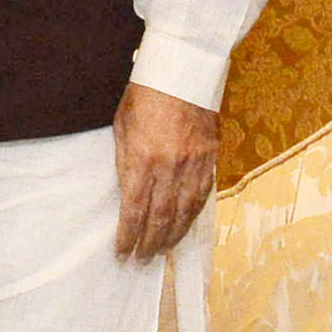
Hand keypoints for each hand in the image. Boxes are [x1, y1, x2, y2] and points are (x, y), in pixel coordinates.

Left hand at [113, 82, 217, 260]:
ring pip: (184, 212)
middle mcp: (169, 166)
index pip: (134, 208)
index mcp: (142, 156)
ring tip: (160, 252)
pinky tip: (184, 227)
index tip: (121, 252)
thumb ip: (125, 161)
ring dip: (171, 236)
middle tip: (140, 261)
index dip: (128, 235)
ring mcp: (193, 163)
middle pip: (160, 217)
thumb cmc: (144, 94)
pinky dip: (192, 216)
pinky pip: (202, 196)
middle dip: (149, 243)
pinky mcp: (210, 158)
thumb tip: (127, 193)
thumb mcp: (122, 126)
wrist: (182, 71)